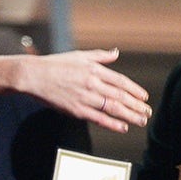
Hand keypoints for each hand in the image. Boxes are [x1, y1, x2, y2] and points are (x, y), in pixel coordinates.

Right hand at [22, 49, 150, 132]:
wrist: (32, 76)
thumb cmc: (54, 64)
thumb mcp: (79, 56)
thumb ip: (100, 56)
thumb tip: (116, 52)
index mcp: (93, 69)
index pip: (120, 81)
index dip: (134, 90)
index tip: (144, 97)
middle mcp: (92, 83)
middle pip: (120, 96)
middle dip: (136, 105)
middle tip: (148, 112)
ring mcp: (84, 97)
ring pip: (112, 108)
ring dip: (130, 115)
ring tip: (141, 120)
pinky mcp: (75, 110)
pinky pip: (98, 118)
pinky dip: (112, 123)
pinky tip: (123, 127)